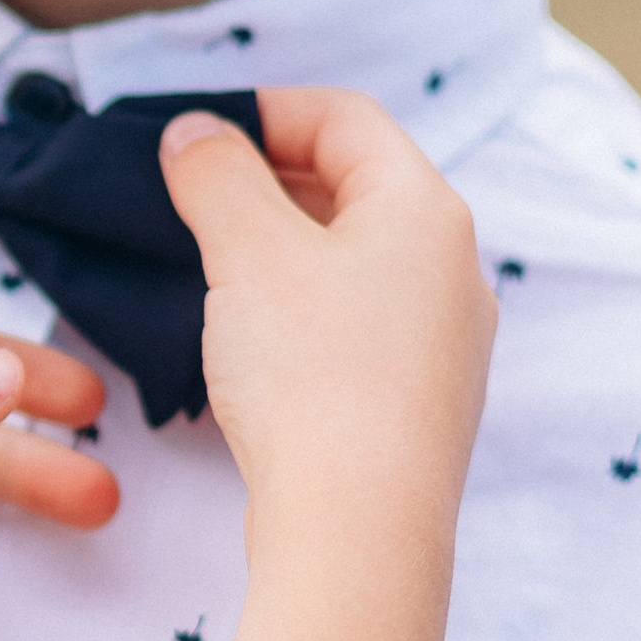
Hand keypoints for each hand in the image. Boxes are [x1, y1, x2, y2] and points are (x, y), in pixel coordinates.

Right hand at [159, 89, 492, 555]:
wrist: (359, 529)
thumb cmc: (314, 378)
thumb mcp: (248, 253)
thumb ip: (216, 175)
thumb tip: (195, 134)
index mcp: (425, 209)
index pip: (345, 118)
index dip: (264, 111)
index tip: (195, 135)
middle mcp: (453, 266)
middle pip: (355, 184)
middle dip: (267, 178)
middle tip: (188, 196)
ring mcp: (443, 338)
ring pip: (355, 258)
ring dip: (280, 245)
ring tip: (209, 264)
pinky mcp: (418, 399)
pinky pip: (358, 322)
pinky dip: (301, 306)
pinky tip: (250, 339)